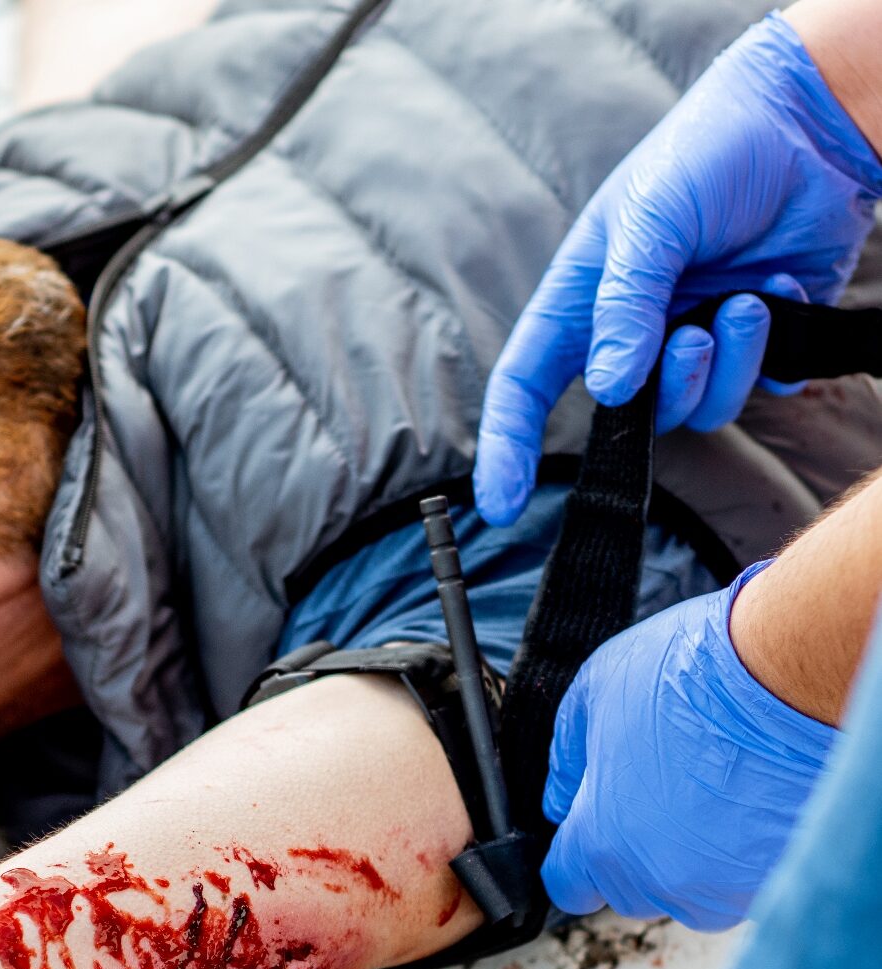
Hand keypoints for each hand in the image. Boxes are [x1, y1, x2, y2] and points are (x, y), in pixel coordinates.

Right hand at [475, 14, 881, 525]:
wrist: (810, 123)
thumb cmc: (709, 152)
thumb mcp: (648, 221)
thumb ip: (625, 308)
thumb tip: (611, 390)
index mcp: (581, 301)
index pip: (525, 387)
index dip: (507, 447)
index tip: (500, 503)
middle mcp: (630, 331)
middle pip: (625, 413)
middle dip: (663, 387)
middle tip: (691, 336)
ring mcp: (692, 340)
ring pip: (694, 410)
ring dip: (721, 367)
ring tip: (743, 304)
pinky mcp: (755, 343)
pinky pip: (753, 389)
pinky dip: (768, 355)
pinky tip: (776, 293)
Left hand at [541, 567, 837, 930]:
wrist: (792, 679)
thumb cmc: (688, 680)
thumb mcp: (593, 696)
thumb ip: (567, 760)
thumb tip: (560, 799)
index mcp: (602, 845)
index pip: (569, 886)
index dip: (572, 861)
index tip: (587, 834)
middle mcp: (661, 882)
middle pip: (630, 891)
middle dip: (633, 854)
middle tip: (659, 793)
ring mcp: (725, 888)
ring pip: (693, 892)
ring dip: (693, 857)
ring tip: (711, 792)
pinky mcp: (779, 878)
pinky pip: (744, 881)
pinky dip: (742, 852)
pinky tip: (750, 800)